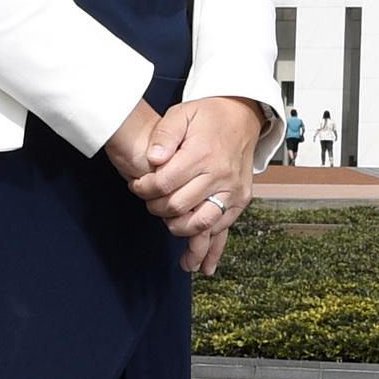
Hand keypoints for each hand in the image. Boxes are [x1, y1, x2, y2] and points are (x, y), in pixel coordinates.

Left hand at [108, 95, 265, 273]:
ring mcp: (233, 190)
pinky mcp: (240, 200)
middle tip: (149, 201)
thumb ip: (164, 135)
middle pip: (179, 207)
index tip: (137, 186)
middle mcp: (220, 175)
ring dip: (178, 230)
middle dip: (156, 208)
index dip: (143, 189)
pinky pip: (223, 229)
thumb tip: (153, 159)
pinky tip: (199, 264)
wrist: (242, 116)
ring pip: (201, 224)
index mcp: (202, 154)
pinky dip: (210, 248)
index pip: (164, 184)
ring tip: (166, 225)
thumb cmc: (208, 115)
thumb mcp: (181, 113)